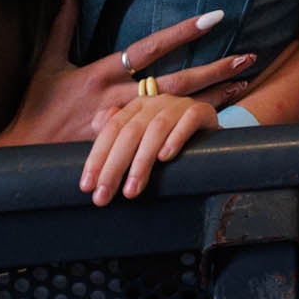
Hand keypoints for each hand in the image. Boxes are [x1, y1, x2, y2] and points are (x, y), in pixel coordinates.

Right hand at [0, 0, 255, 146]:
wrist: (23, 155)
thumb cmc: (36, 108)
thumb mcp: (47, 64)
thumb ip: (61, 28)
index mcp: (102, 72)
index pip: (151, 47)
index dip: (183, 32)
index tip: (214, 18)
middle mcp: (119, 97)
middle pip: (176, 81)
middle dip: (214, 69)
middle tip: (248, 57)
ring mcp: (126, 126)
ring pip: (179, 109)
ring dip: (214, 97)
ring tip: (245, 84)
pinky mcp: (127, 148)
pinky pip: (167, 136)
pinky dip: (192, 127)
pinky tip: (219, 121)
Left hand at [79, 94, 218, 204]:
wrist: (211, 136)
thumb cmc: (169, 141)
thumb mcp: (140, 138)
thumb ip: (117, 132)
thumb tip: (95, 125)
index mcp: (136, 107)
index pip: (111, 129)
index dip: (97, 157)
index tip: (87, 187)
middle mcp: (156, 102)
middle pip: (130, 132)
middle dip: (113, 167)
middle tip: (103, 196)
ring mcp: (180, 105)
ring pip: (156, 129)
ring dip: (142, 161)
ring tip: (132, 190)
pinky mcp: (203, 110)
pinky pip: (189, 121)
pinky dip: (176, 138)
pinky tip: (166, 157)